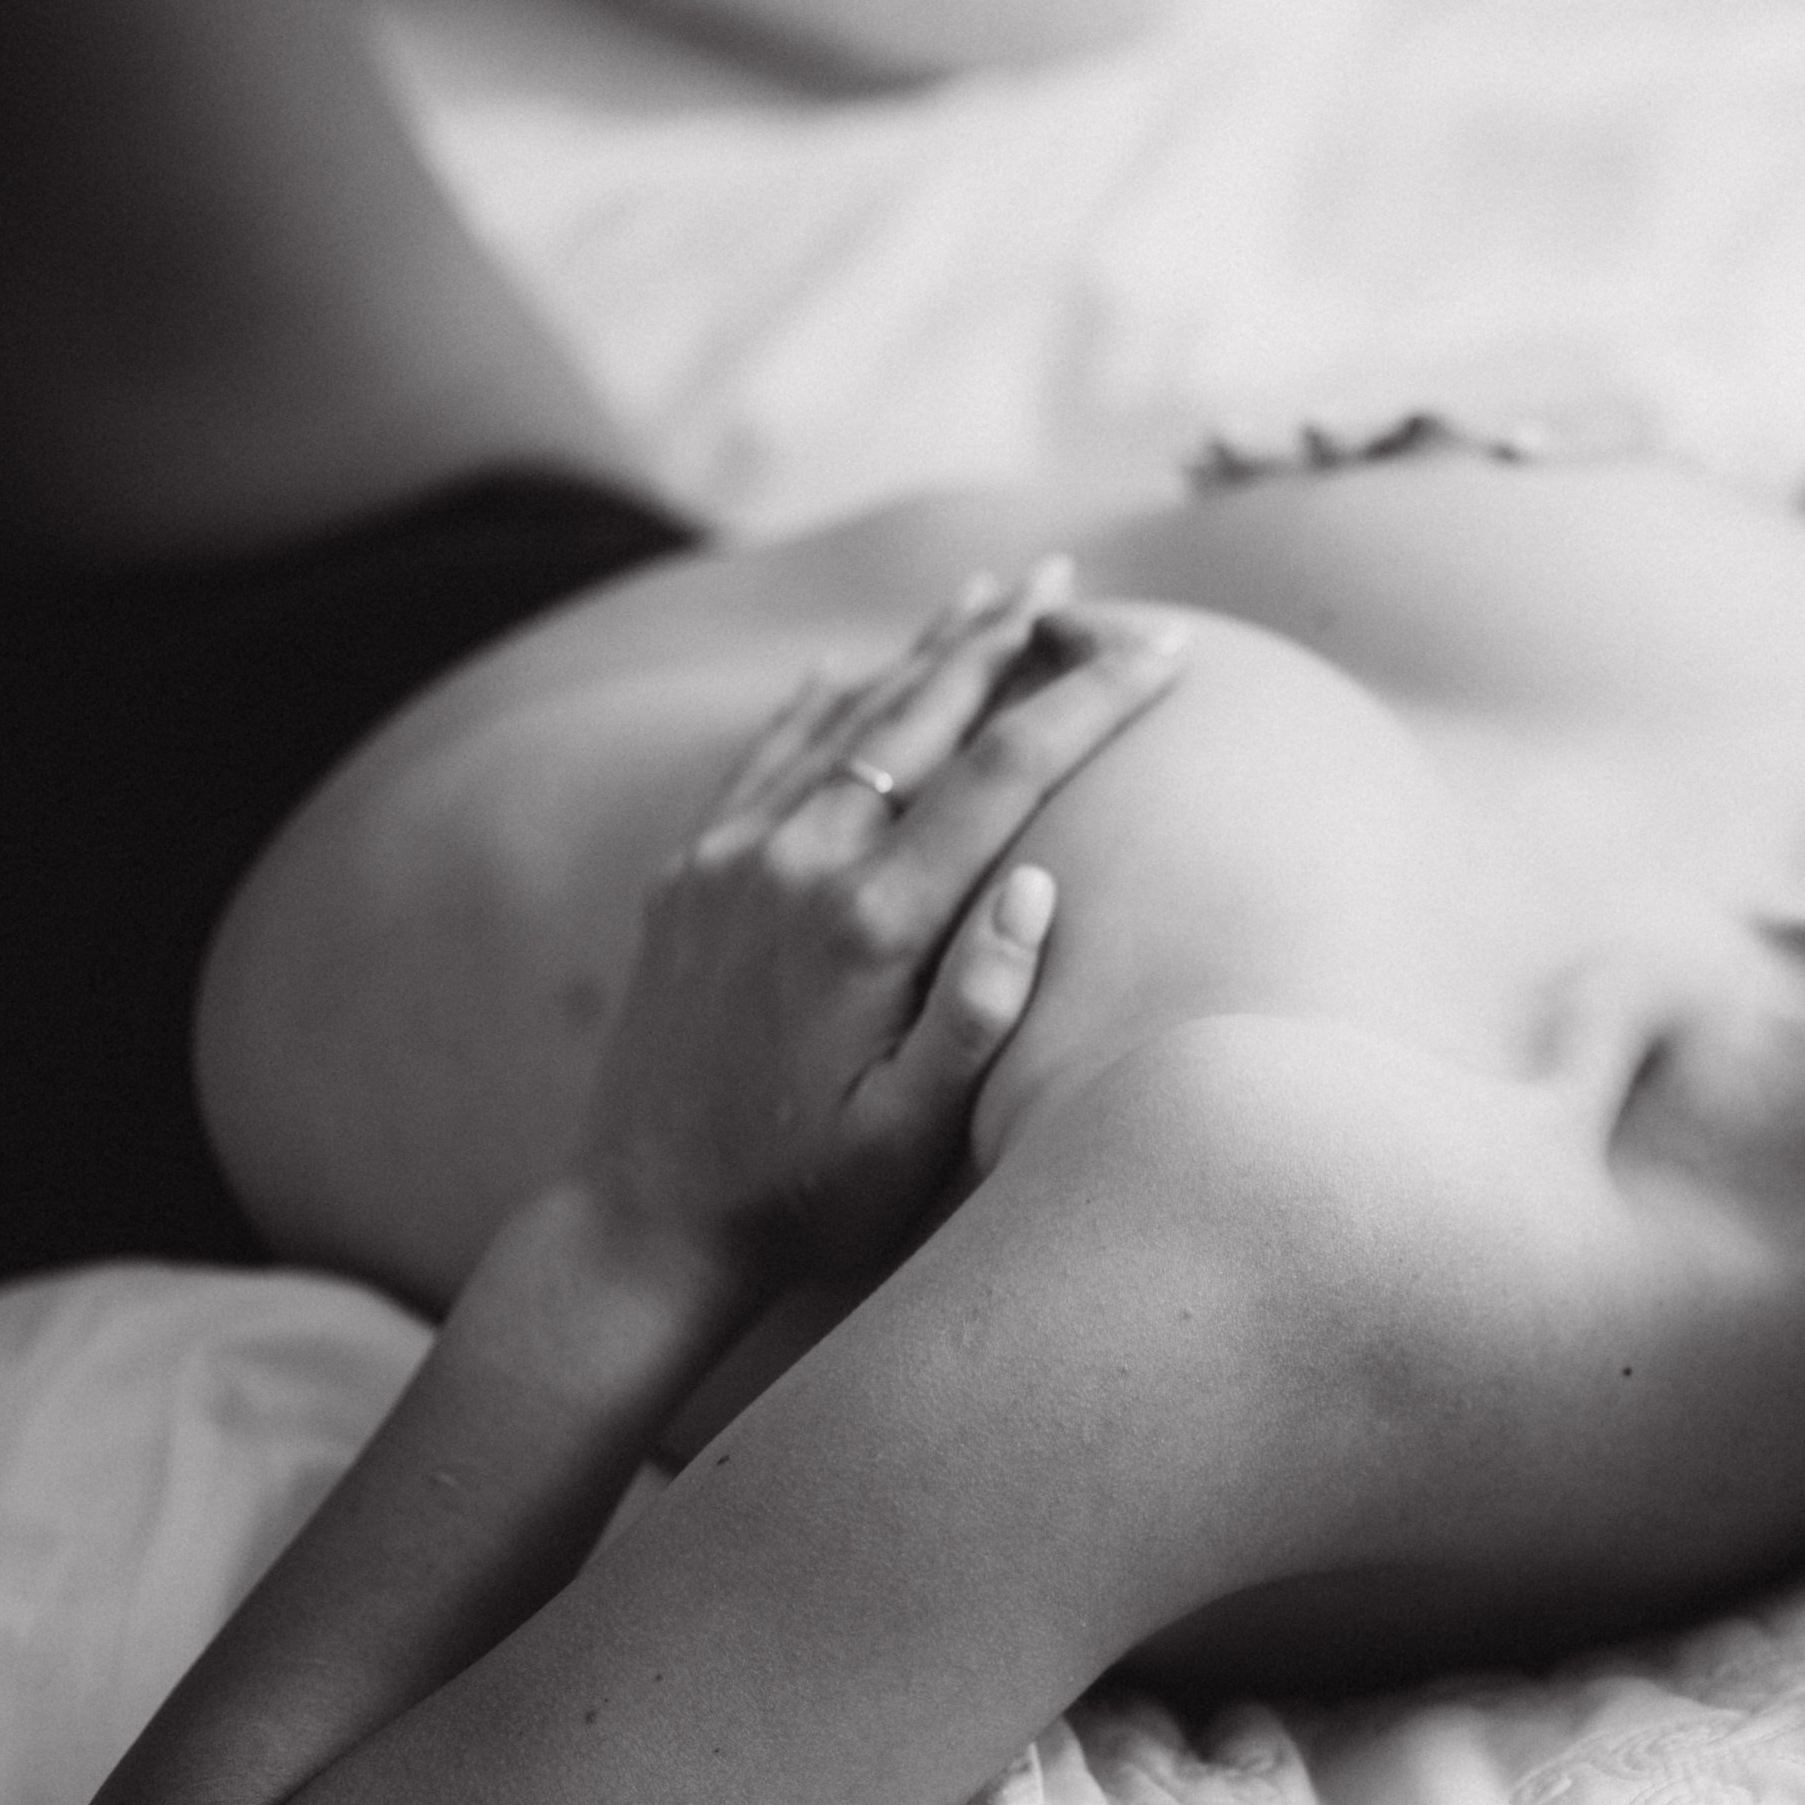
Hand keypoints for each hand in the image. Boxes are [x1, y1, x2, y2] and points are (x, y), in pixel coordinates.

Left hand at [567, 560, 1186, 1287]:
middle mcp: (794, 864)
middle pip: (922, 713)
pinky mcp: (686, 875)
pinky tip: (846, 665)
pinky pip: (762, 758)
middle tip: (1076, 581)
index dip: (1090, 698)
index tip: (1163, 645)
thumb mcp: (912, 1134)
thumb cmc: (804, 1196)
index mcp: (869, 923)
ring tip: (988, 592)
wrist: (641, 1223)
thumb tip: (1043, 884)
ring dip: (922, 650)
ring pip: (844, 717)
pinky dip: (817, 702)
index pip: (1005, 774)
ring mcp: (729, 860)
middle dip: (1008, 637)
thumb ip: (981, 1008)